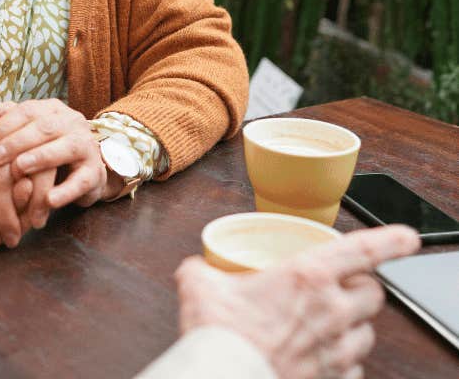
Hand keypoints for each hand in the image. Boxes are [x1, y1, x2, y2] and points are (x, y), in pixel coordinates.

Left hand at [0, 98, 116, 210]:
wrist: (84, 173)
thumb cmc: (45, 153)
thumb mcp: (29, 137)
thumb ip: (9, 130)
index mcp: (52, 110)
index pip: (26, 110)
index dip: (4, 125)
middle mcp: (72, 122)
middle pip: (44, 127)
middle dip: (16, 142)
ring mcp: (87, 146)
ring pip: (65, 148)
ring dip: (41, 157)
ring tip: (19, 169)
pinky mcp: (95, 173)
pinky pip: (81, 181)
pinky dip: (65, 191)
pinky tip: (49, 200)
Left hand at [0, 101, 30, 248]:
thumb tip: (8, 105)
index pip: (1, 153)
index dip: (19, 154)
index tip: (34, 154)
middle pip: (4, 180)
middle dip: (17, 186)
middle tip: (29, 186)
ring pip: (1, 206)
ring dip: (14, 210)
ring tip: (28, 209)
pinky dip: (6, 227)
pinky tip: (18, 225)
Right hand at [175, 224, 419, 378]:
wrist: (224, 378)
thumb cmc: (218, 336)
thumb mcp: (199, 285)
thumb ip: (202, 270)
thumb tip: (195, 268)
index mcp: (307, 277)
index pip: (362, 250)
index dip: (391, 240)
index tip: (406, 236)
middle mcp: (330, 312)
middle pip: (374, 294)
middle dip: (363, 288)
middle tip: (342, 285)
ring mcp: (334, 351)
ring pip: (369, 334)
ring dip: (355, 325)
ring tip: (332, 322)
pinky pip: (353, 370)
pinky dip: (344, 362)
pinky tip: (323, 357)